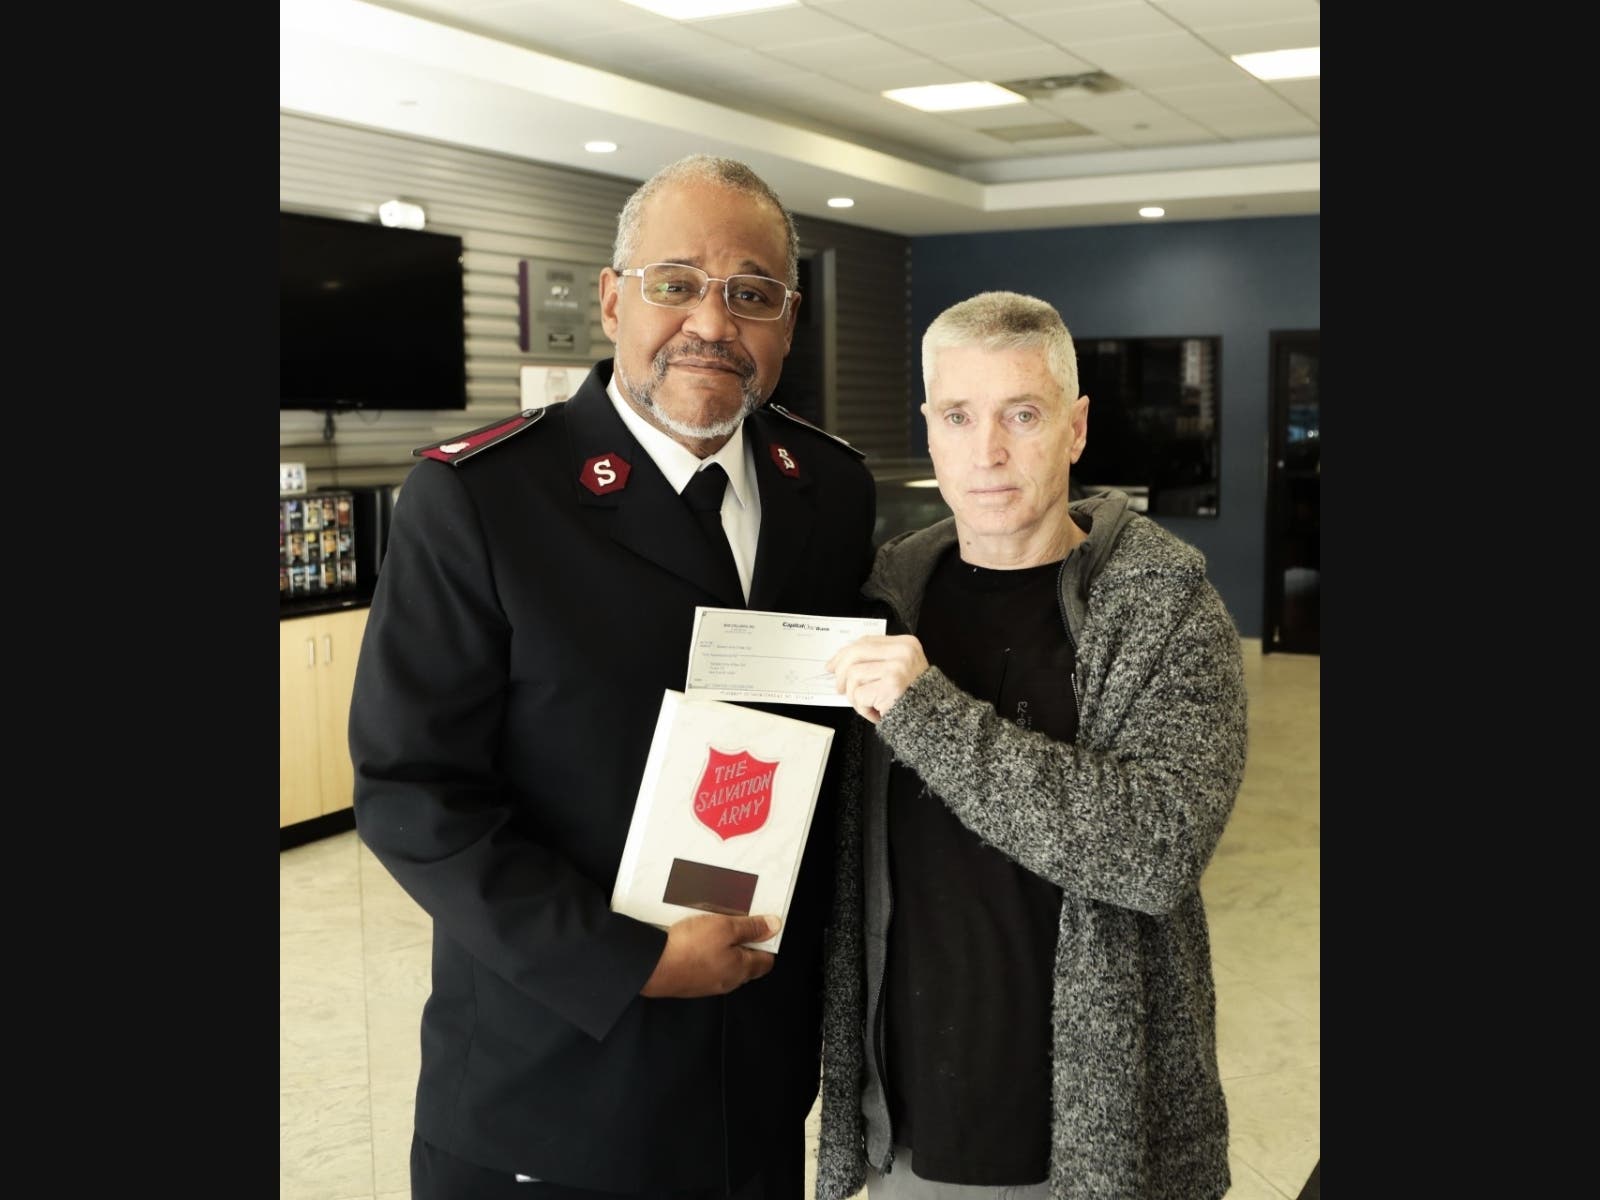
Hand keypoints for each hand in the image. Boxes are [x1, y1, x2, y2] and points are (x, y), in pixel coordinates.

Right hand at [640, 913, 780, 997]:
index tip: (763, 926)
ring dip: (722, 946)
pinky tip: (694, 938)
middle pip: (745, 962)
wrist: (652, 966)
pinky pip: (703, 965)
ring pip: (723, 963)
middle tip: (737, 922)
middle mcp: (726, 980)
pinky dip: (704, 952)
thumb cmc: (688, 949)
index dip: (766, 943)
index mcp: (741, 969)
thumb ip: (751, 928)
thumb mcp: (725, 928)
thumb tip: (773, 926)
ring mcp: (706, 983)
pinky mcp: (689, 981)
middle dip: (744, 943)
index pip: (765, 960)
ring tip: (713, 926)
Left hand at [826, 634, 929, 723]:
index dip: (844, 653)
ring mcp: (897, 668)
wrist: (933, 720)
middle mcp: (903, 652)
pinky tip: (875, 712)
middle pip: (855, 653)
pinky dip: (862, 708)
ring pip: (854, 675)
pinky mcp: (890, 686)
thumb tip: (840, 664)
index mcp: (905, 644)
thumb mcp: (899, 670)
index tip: (832, 665)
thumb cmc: (914, 699)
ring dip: (854, 695)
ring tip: (867, 704)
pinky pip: (859, 694)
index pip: (865, 642)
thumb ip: (875, 662)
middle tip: (839, 687)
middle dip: (841, 672)